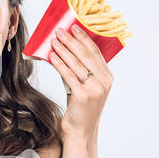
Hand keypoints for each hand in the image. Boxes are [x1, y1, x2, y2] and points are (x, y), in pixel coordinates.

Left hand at [49, 24, 113, 140]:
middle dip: (71, 41)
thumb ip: (79, 70)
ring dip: (63, 49)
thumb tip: (62, 50)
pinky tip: (52, 56)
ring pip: (76, 63)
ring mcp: (94, 89)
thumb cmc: (80, 107)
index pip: (95, 52)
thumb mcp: (84, 86)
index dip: (84, 38)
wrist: (80, 130)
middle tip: (59, 31)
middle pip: (85, 55)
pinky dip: (59, 64)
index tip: (74, 27)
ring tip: (53, 40)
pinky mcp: (83, 95)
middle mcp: (104, 81)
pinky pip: (68, 75)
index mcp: (107, 77)